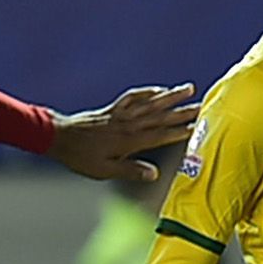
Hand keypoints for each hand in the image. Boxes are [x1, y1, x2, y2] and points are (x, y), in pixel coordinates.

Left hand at [49, 84, 200, 181]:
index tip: (198, 126)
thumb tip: (153, 174)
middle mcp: (128, 124)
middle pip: (160, 116)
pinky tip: (159, 90)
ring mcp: (121, 114)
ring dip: (170, 95)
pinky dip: (148, 92)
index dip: (180, 130)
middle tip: (203, 105)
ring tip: (188, 88)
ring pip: (150, 103)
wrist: (59, 137)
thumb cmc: (81, 158)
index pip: (160, 135)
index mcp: (129, 141)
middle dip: (183, 110)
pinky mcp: (113, 109)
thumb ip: (130, 171)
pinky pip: (134, 97)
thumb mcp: (105, 171)